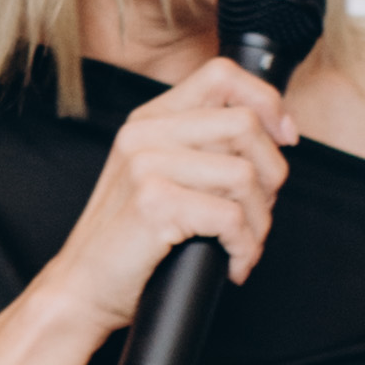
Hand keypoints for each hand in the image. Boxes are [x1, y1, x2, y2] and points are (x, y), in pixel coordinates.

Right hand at [34, 55, 294, 342]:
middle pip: (245, 124)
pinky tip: (232, 263)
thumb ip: (200, 147)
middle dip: (272, 174)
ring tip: (244, 245)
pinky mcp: (153, 203)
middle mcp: (144, 134)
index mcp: (149, 120)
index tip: (284, 138)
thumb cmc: (128, 242)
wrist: (81, 289)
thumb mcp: (158, 178)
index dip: (267, 101)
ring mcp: (145, 165)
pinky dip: (244, 248)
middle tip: (259, 211)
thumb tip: (276, 133)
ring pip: (245, 175)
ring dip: (260, 221)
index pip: (223, 75)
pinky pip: (230, 217)